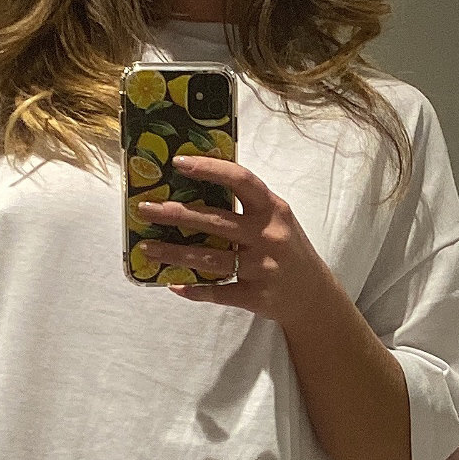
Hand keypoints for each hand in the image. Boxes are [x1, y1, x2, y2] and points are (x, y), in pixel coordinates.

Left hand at [164, 153, 335, 327]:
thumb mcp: (277, 220)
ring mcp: (262, 267)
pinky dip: (193, 289)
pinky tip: (172, 284)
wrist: (313, 295)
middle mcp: (268, 236)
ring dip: (173, 253)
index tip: (178, 163)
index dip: (209, 169)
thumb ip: (247, 204)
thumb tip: (197, 185)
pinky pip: (217, 292)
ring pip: (209, 259)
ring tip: (147, 248)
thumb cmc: (287, 249)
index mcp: (272, 209)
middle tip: (145, 209)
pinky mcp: (256, 296)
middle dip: (175, 214)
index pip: (240, 180)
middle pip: (214, 221)